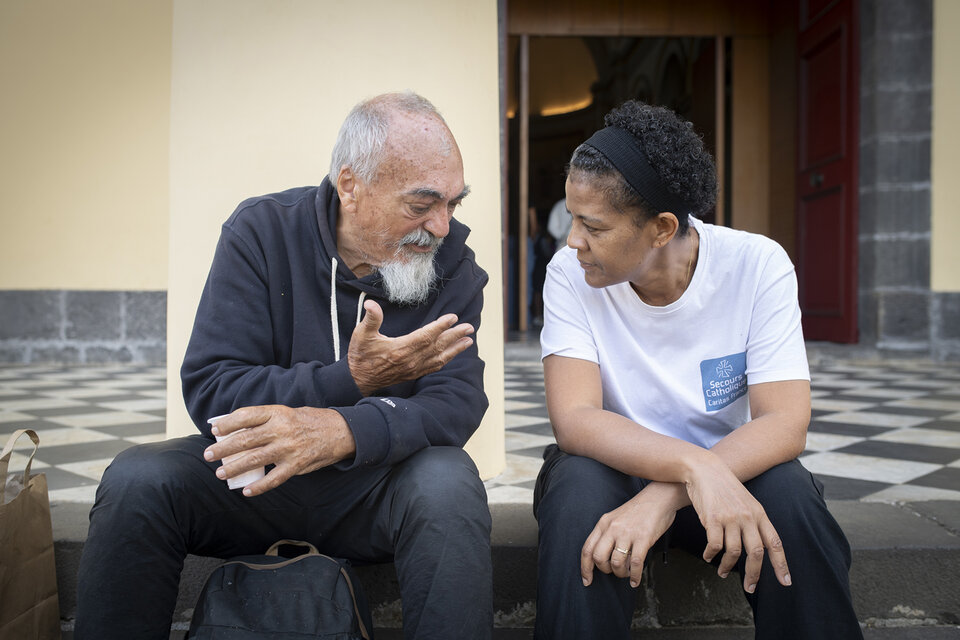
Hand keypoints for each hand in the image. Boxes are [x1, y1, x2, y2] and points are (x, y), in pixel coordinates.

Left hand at [203, 405, 355, 496]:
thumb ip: (268, 422)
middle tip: (208, 455)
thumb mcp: (289, 413)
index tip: (215, 430)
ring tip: (220, 473)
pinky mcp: (297, 465)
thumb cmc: (312, 421)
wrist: (342, 431)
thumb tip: (241, 433)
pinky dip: (259, 487)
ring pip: (255, 459)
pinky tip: (247, 491)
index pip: (246, 416)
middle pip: (245, 439)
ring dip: (234, 468)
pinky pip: (274, 479)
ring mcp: (289, 448)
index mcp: (279, 413)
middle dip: (223, 449)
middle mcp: (282, 430)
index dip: (228, 423)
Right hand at [347, 300, 474, 394]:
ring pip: (439, 357)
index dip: (440, 326)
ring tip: (469, 340)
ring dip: (455, 349)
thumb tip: (371, 304)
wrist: (358, 380)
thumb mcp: (361, 335)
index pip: (425, 336)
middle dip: (455, 336)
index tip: (453, 317)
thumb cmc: (360, 356)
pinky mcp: (413, 374)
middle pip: (437, 346)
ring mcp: (413, 368)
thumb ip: (370, 319)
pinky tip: (452, 354)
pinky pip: (434, 367)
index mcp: (400, 349)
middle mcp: (411, 360)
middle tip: (469, 327)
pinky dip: (446, 360)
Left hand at [580, 485, 679, 588]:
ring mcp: (627, 533)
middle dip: (605, 570)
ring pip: (616, 563)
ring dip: (621, 574)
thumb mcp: (616, 518)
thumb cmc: (639, 511)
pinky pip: (635, 563)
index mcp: (603, 523)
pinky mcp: (643, 538)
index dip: (585, 568)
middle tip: (614, 571)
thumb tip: (604, 558)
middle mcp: (612, 528)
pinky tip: (635, 580)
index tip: (587, 581)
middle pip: (599, 558)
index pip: (587, 549)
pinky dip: (634, 576)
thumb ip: (608, 534)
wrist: (659, 498)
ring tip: (627, 573)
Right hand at [684, 455, 790, 592]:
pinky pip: (715, 545)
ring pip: (734, 552)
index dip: (781, 564)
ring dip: (727, 566)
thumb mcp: (746, 502)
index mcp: (759, 514)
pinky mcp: (713, 519)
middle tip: (750, 588)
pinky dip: (711, 555)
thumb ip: (753, 522)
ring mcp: (731, 518)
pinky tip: (708, 557)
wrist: (705, 469)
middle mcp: (748, 517)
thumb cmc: (724, 488)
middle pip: (756, 553)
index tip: (785, 582)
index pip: (775, 543)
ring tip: (722, 572)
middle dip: (754, 575)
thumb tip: (757, 548)